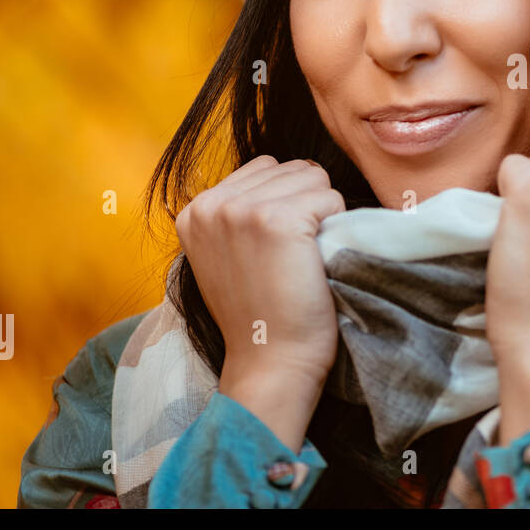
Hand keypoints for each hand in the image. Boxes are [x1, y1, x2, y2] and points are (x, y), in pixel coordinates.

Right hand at [175, 155, 344, 450]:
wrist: (270, 361)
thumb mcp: (228, 255)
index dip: (287, 201)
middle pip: (291, 169)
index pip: (265, 168)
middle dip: (306, 203)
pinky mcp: (276, 220)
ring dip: (322, 212)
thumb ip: (240, 214)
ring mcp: (241, 210)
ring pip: (314, 178)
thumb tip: (283, 174)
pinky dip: (335, 225)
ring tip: (302, 256)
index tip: (277, 248)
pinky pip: (330, 198)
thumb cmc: (261, 314)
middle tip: (293, 255)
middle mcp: (212, 205)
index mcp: (195, 210)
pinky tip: (314, 260)